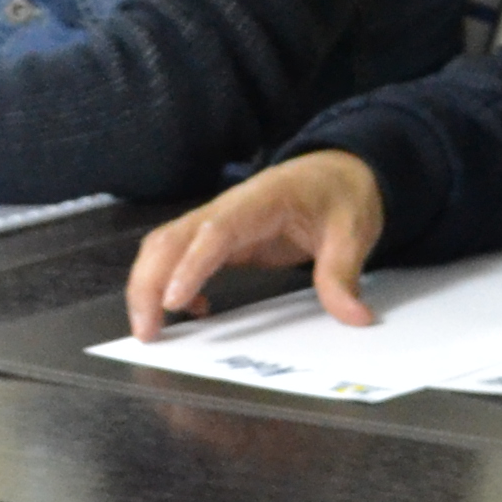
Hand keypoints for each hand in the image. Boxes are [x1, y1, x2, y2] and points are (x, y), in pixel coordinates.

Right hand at [125, 150, 386, 338]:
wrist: (339, 170)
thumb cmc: (342, 195)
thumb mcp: (355, 231)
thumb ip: (345, 273)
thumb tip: (355, 317)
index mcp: (262, 200)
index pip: (216, 231)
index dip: (191, 265)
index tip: (174, 301)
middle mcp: (228, 207)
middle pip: (172, 239)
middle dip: (149, 283)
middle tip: (146, 332)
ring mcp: (219, 220)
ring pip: (165, 246)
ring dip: (148, 285)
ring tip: (150, 330)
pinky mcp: (219, 236)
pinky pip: (180, 255)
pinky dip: (170, 282)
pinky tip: (192, 310)